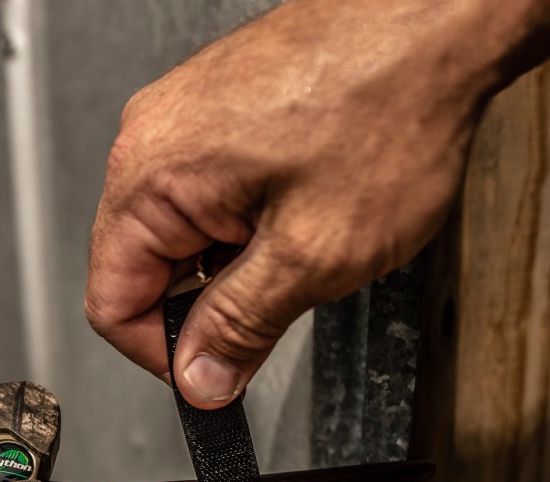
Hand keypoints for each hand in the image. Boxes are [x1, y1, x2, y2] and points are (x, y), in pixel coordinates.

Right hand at [85, 0, 549, 407]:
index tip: (215, 374)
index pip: (111, 305)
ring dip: (233, 259)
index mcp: (148, 177)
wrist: (438, 17)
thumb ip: (241, 328)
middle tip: (281, 301)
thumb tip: (200, 379)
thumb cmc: (387, 103)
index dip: (166, 356)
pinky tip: (304, 203)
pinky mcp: (214, 108)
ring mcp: (180, 117)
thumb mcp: (313, 253)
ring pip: (179, 232)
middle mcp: (150, 139)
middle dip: (209, 302)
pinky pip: (205, 192)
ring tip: (304, 236)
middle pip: (142, 269)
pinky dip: (248, 217)